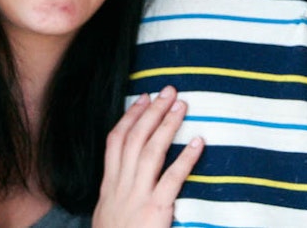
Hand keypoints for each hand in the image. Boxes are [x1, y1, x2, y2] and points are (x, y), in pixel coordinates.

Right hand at [93, 86, 203, 227]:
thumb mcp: (107, 215)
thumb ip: (117, 194)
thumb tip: (129, 174)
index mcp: (108, 186)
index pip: (115, 141)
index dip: (130, 117)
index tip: (143, 98)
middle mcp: (120, 187)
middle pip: (134, 139)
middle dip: (151, 112)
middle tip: (168, 90)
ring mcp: (137, 197)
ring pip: (150, 152)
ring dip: (166, 125)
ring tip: (181, 106)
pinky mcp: (155, 210)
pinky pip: (172, 179)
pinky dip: (186, 158)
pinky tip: (199, 142)